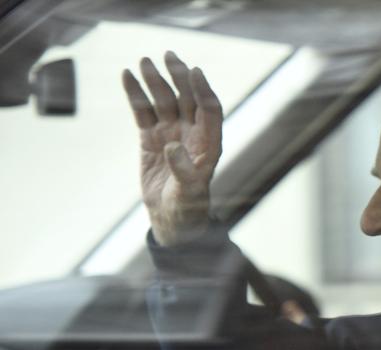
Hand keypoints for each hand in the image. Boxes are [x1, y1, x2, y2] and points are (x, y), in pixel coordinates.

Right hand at [122, 51, 222, 245]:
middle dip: (179, 77)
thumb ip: (184, 171)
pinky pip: (143, 112)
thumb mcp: (189, 194)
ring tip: (144, 62)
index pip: (209, 110)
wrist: (171, 218)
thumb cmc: (187, 208)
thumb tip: (173, 145)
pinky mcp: (152, 138)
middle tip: (169, 57)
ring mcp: (171, 133)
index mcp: (209, 144)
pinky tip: (127, 76)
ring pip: (164, 101)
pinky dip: (136, 95)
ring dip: (155, 81)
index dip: (203, 90)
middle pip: (187, 98)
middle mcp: (192, 134)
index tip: (194, 71)